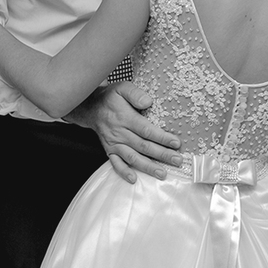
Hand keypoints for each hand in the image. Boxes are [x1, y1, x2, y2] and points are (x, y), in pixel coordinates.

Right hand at [64, 83, 182, 183]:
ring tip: (162, 173)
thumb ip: (135, 94)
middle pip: (143, 146)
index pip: (146, 130)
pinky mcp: (109, 150)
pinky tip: (134, 179)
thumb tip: (148, 102)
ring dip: (148, 167)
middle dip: (161, 154)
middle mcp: (119, 132)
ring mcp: (114, 143)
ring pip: (132, 157)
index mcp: (125, 118)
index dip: (162, 138)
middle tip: (177, 160)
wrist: (90, 107)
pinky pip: (115, 163)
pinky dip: (124, 172)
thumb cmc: (110, 97)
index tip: (176, 143)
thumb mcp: (122, 88)